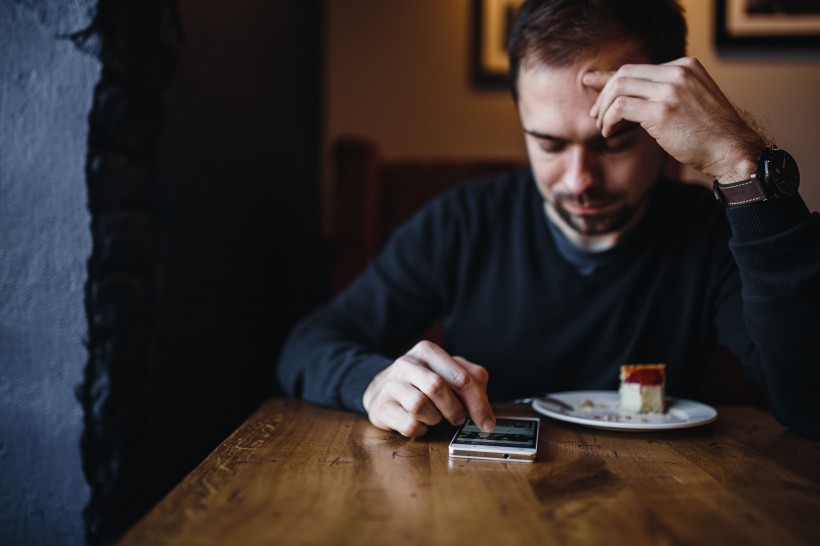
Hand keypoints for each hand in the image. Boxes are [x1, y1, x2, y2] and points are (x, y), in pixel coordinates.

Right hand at [361, 340, 494, 437]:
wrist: (381, 388)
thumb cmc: (421, 382)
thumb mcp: (446, 372)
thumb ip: (470, 379)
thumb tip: (484, 404)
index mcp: (428, 351)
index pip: (461, 377)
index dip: (479, 403)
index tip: (487, 423)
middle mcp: (407, 363)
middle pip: (438, 387)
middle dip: (455, 410)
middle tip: (458, 419)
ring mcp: (391, 384)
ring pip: (420, 405)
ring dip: (435, 419)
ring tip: (434, 418)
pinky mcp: (381, 406)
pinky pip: (409, 425)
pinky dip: (420, 430)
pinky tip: (419, 424)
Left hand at [583, 57, 765, 181]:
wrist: (731, 150)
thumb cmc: (709, 133)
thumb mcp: (689, 101)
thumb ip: (664, 92)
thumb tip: (628, 96)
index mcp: (685, 66)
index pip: (636, 68)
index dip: (611, 82)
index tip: (597, 96)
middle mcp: (678, 72)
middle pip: (624, 73)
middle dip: (603, 93)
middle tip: (595, 114)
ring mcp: (670, 90)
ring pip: (619, 87)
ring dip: (604, 109)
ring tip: (602, 126)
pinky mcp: (662, 111)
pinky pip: (621, 108)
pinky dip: (608, 120)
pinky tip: (609, 133)